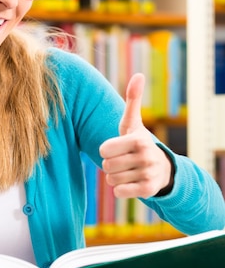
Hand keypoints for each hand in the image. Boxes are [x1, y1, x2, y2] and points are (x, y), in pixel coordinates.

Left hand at [99, 73, 172, 198]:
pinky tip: (132, 182)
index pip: (104, 150)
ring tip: (129, 171)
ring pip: (111, 180)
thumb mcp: (133, 123)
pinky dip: (121, 189)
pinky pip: (119, 192)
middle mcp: (145, 156)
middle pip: (106, 166)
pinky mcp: (148, 190)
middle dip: (111, 165)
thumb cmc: (139, 143)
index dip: (107, 150)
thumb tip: (139, 75)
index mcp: (138, 140)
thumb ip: (132, 100)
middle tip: (124, 161)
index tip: (118, 149)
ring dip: (116, 177)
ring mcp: (148, 174)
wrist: (163, 169)